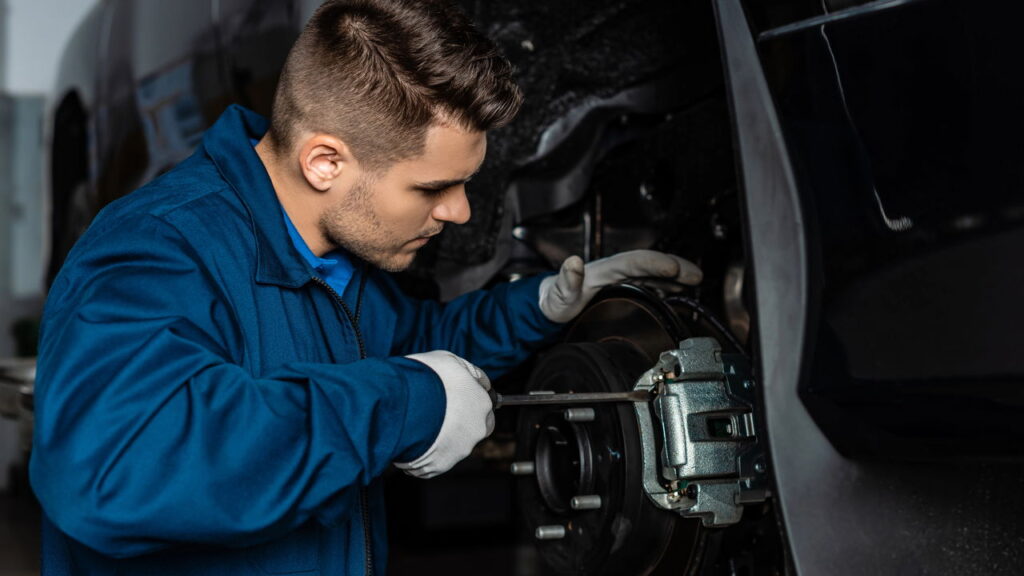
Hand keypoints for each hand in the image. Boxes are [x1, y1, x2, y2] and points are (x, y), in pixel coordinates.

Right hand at [395, 351, 493, 478]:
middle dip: (461, 420)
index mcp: (482, 403)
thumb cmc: (424, 379)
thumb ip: (469, 372)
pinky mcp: (440, 465)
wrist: (399, 405)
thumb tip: (480, 381)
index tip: (455, 395)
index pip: (484, 402)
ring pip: (454, 443)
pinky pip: (435, 458)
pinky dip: (426, 450)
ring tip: (419, 421)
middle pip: (474, 426)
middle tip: (439, 410)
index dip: (468, 397)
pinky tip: (413, 436)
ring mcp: (459, 449)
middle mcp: (477, 429)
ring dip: (442, 435)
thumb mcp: (450, 361)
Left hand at [539, 250, 702, 322]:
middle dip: (675, 267)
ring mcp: (621, 278)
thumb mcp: (559, 295)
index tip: (673, 268)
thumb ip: (566, 280)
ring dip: (676, 275)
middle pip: (650, 264)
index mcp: (604, 269)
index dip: (655, 263)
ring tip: (696, 280)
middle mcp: (615, 270)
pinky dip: (667, 284)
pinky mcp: (624, 287)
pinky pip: (650, 282)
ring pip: (653, 272)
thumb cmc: (555, 300)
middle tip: (696, 276)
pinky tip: (678, 290)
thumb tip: (573, 262)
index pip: (634, 261)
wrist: (551, 303)